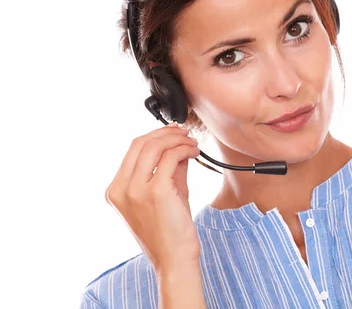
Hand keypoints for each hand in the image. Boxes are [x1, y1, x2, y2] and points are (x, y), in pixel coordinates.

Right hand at [105, 123, 201, 272]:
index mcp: (115, 190)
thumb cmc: (169, 231)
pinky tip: (194, 152)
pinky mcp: (156, 192)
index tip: (172, 132)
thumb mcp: (162, 194)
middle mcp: (121, 189)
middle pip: (141, 143)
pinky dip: (184, 149)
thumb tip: (176, 144)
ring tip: (192, 142)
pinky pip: (170, 157)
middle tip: (184, 132)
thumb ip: (166, 168)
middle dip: (166, 132)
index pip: (132, 149)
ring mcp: (136, 190)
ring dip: (177, 139)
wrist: (174, 259)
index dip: (155, 135)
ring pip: (155, 146)